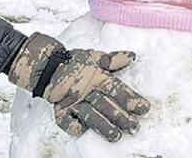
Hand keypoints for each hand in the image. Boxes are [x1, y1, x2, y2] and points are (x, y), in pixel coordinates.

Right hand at [8, 33, 150, 141]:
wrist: (47, 65)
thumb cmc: (75, 62)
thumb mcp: (94, 57)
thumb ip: (113, 59)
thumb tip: (133, 56)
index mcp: (96, 76)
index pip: (116, 88)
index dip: (130, 98)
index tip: (144, 108)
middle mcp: (85, 89)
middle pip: (105, 104)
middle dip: (121, 116)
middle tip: (135, 127)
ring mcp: (72, 101)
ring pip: (89, 115)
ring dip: (103, 126)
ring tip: (116, 136)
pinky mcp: (59, 110)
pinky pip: (66, 122)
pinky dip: (75, 127)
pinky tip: (85, 132)